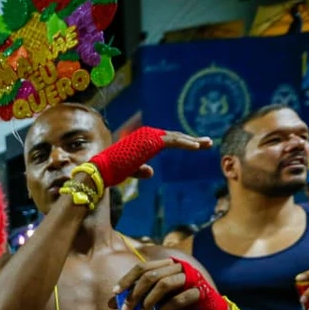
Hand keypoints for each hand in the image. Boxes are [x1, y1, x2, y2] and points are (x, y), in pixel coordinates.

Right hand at [88, 126, 211, 186]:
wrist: (100, 172)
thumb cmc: (111, 173)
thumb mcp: (129, 171)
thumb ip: (141, 170)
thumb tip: (151, 171)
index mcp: (142, 141)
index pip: (166, 140)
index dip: (181, 142)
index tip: (196, 146)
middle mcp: (146, 136)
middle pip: (173, 137)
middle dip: (191, 140)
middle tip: (208, 142)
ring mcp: (148, 138)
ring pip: (175, 138)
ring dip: (192, 141)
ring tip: (207, 144)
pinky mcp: (149, 143)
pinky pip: (172, 142)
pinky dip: (185, 144)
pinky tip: (196, 147)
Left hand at [109, 258, 213, 309]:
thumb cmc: (178, 301)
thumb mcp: (155, 297)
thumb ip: (138, 297)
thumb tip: (111, 303)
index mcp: (166, 265)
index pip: (142, 267)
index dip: (127, 279)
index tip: (115, 292)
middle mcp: (178, 267)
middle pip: (151, 274)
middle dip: (135, 293)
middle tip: (126, 309)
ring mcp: (190, 277)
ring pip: (164, 284)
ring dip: (149, 301)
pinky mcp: (199, 291)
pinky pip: (179, 299)